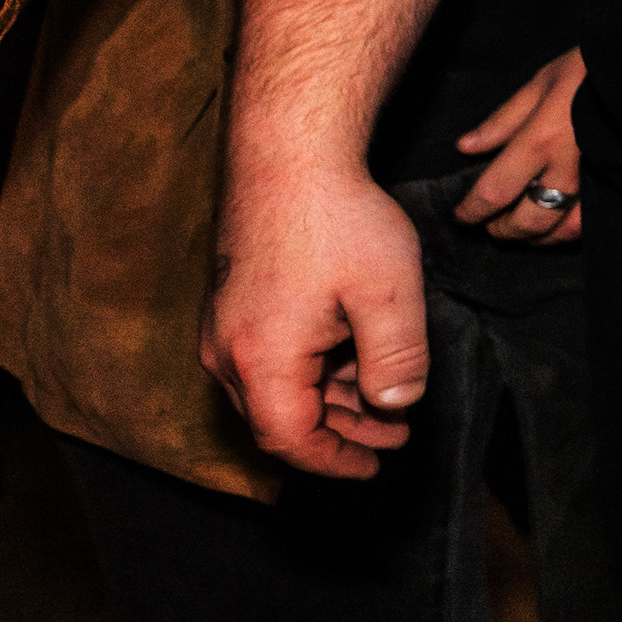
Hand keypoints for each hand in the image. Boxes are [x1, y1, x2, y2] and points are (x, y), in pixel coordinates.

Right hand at [203, 161, 427, 479]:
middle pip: (279, 419)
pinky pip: (269, 358)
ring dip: (329, 402)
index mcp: (261, 360)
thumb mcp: (388, 292)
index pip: (290, 439)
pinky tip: (354, 360)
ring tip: (384, 402)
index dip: (334, 461)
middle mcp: (228, 351)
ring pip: (275, 389)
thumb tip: (396, 405)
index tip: (374, 467)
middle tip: (394, 435)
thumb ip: (396, 359)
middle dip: (339, 434)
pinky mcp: (233, 302)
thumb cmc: (337, 219)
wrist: (288, 154)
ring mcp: (225, 326)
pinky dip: (311, 372)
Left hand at [456, 49, 586, 241]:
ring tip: (524, 230)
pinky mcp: (619, 185)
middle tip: (491, 226)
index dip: (471, 211)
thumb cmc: (591, 68)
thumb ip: (503, 119)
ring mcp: (597, 182)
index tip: (461, 214)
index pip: (494, 191)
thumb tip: (465, 147)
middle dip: (503, 230)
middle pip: (528, 221)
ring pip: (562, 232)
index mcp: (541, 140)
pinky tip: (559, 225)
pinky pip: (592, 223)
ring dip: (537, 238)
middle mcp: (567, 169)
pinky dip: (569, 231)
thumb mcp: (542, 82)